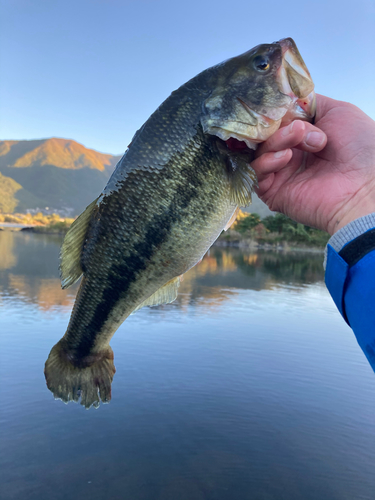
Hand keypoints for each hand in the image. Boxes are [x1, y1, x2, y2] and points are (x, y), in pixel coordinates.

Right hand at [251, 94, 374, 234]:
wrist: (365, 186)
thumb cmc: (361, 148)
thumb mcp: (338, 111)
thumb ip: (308, 103)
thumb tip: (285, 99)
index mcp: (304, 137)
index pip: (277, 120)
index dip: (277, 112)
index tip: (282, 107)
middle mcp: (291, 154)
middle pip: (265, 133)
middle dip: (279, 126)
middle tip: (298, 128)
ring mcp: (281, 174)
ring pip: (259, 151)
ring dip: (276, 140)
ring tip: (298, 139)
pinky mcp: (273, 193)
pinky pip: (255, 174)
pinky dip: (267, 162)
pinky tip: (286, 158)